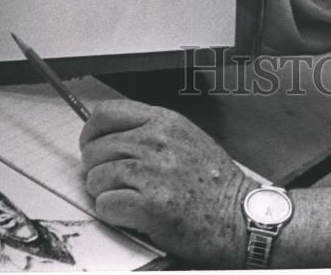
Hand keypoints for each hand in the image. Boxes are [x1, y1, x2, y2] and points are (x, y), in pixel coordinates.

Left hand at [80, 99, 255, 266]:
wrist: (239, 217)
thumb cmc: (215, 183)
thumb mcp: (187, 138)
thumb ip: (152, 131)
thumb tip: (112, 135)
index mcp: (164, 121)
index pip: (105, 113)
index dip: (91, 132)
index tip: (92, 146)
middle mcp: (156, 141)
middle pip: (95, 148)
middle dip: (97, 168)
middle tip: (112, 181)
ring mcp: (152, 172)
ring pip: (96, 178)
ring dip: (105, 193)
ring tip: (127, 198)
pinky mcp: (150, 205)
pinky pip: (105, 205)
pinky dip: (113, 214)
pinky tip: (132, 214)